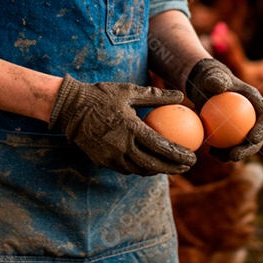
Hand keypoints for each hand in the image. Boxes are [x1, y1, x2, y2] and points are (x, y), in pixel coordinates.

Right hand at [48, 76, 195, 175]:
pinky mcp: (103, 161)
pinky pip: (126, 169)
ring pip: (140, 170)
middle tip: (187, 166)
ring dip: (157, 170)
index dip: (180, 155)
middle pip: (154, 165)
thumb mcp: (129, 91)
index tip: (193, 157)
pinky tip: (148, 163)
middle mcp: (122, 147)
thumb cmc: (101, 95)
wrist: (69, 108)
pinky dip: (140, 168)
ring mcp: (111, 157)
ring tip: (171, 167)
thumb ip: (155, 96)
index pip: (162, 148)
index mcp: (131, 129)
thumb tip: (180, 96)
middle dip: (174, 169)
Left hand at [185, 58, 262, 161]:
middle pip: (256, 138)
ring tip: (221, 157)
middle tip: (234, 156)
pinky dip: (221, 151)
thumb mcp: (213, 76)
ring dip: (233, 154)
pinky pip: (229, 146)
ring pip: (242, 145)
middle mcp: (252, 118)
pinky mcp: (231, 134)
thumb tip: (217, 86)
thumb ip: (216, 79)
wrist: (204, 87)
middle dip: (249, 150)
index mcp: (256, 103)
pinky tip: (212, 153)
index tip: (252, 138)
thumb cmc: (212, 78)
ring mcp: (242, 128)